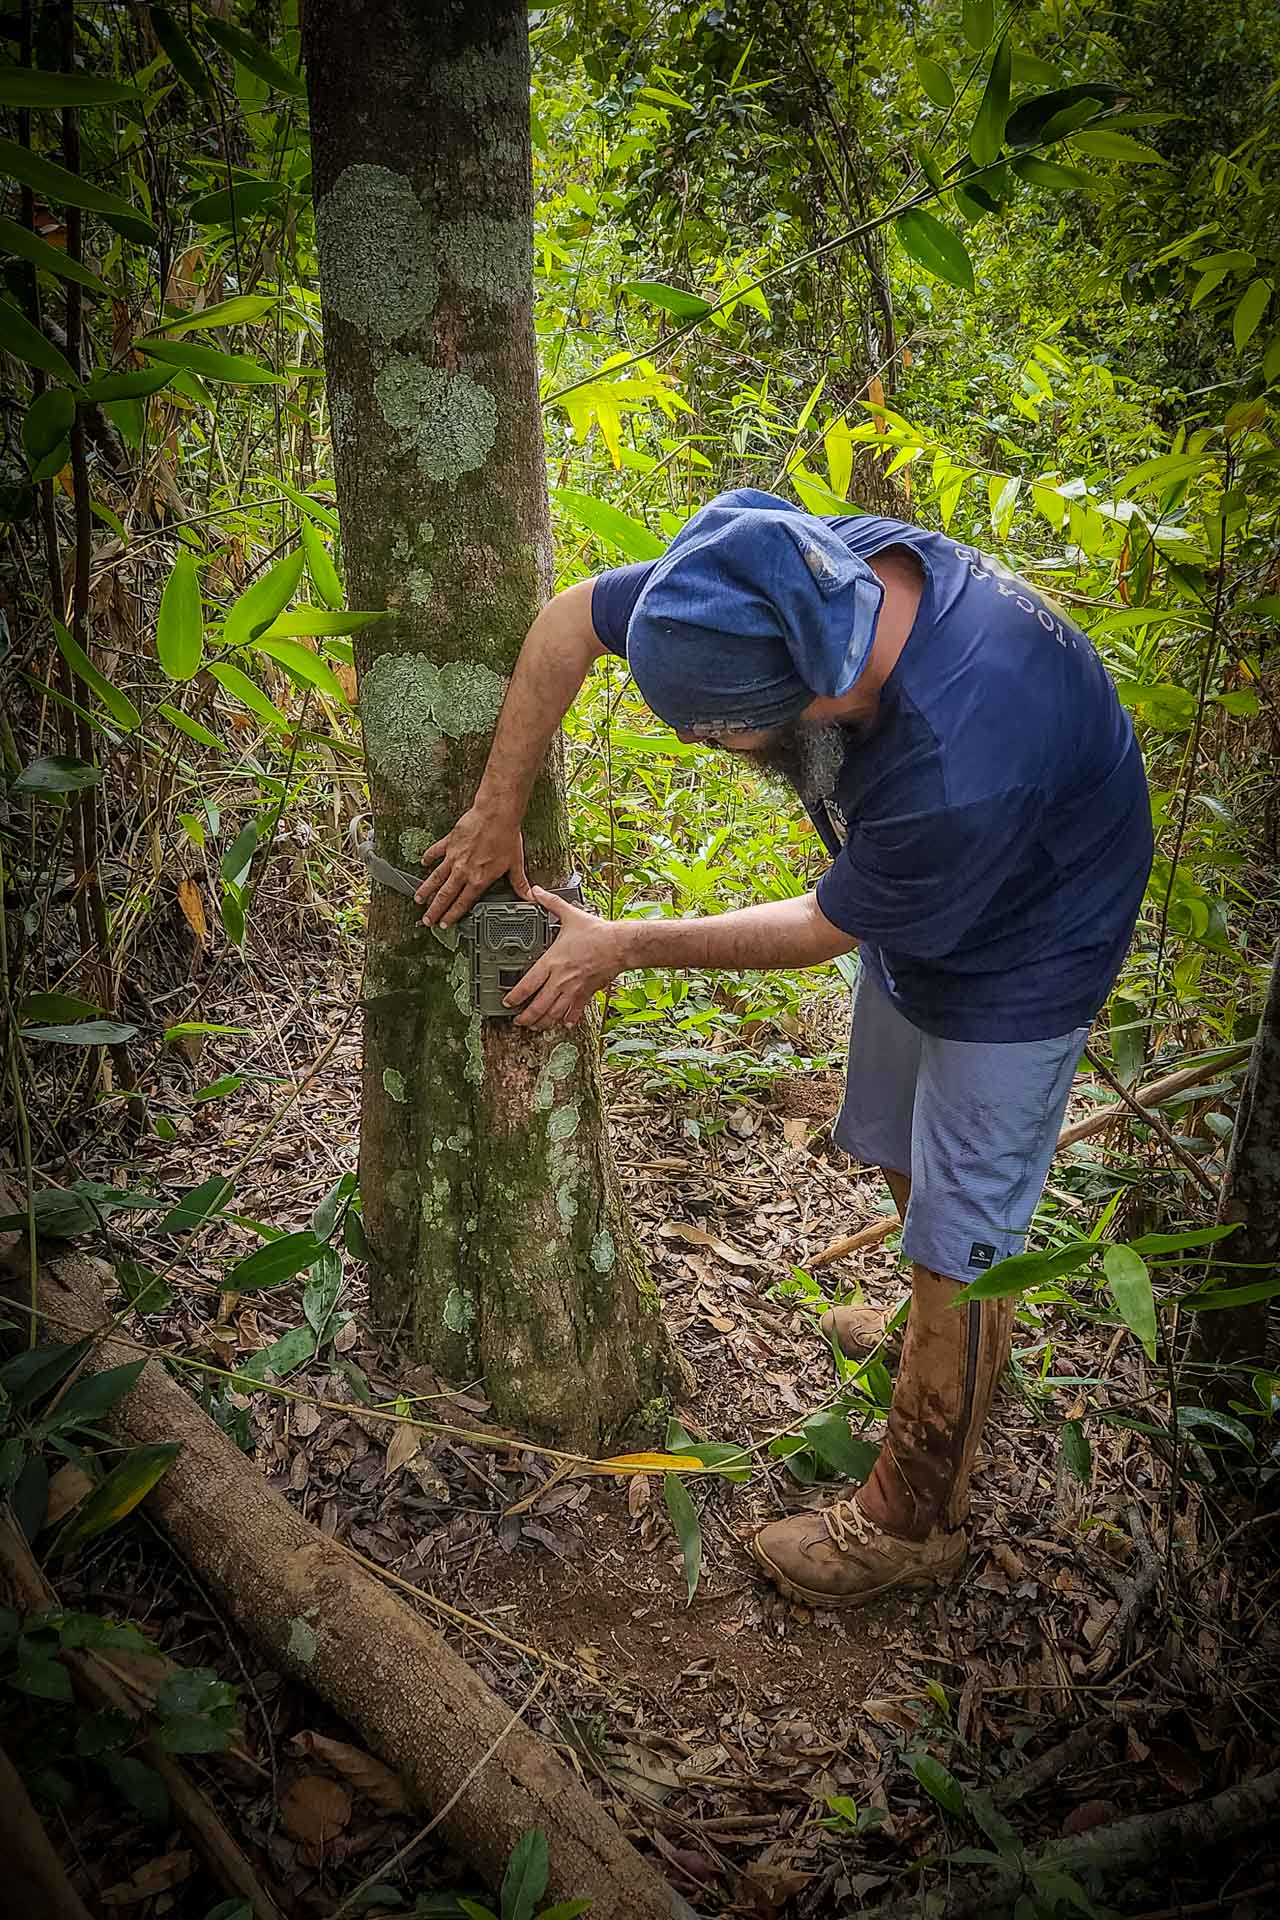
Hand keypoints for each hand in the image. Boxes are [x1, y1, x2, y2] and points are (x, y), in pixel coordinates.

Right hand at [415, 807, 528, 926]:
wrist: (496, 814)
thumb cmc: (506, 837)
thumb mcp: (515, 863)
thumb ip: (520, 883)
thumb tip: (530, 897)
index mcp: (479, 879)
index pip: (462, 903)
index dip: (452, 915)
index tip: (444, 924)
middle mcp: (463, 871)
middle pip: (445, 895)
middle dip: (435, 910)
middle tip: (426, 920)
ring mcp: (454, 857)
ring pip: (436, 878)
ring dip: (426, 890)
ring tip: (418, 899)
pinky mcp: (450, 842)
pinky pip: (436, 852)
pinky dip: (428, 857)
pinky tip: (423, 863)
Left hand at [504, 889, 627, 1029]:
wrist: (620, 945)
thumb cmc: (597, 933)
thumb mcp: (570, 915)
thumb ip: (550, 903)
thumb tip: (537, 891)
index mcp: (552, 962)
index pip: (527, 985)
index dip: (514, 997)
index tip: (507, 1003)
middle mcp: (560, 980)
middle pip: (538, 1006)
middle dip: (525, 1017)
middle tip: (518, 1020)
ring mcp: (573, 990)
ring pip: (554, 1014)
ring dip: (542, 1023)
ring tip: (535, 1025)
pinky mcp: (586, 994)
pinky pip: (575, 1013)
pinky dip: (568, 1021)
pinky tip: (563, 1024)